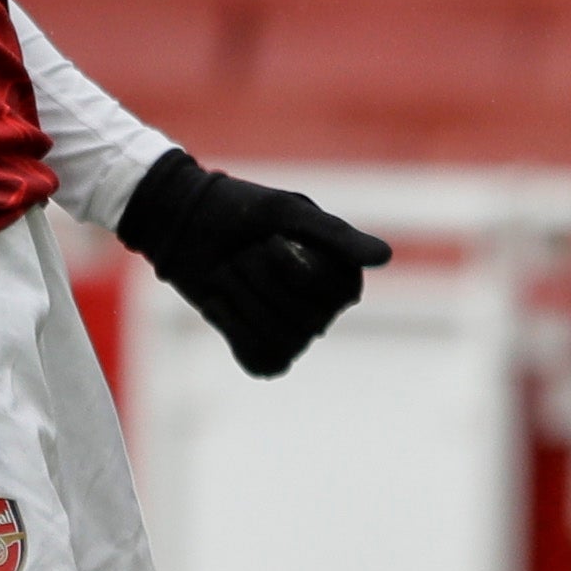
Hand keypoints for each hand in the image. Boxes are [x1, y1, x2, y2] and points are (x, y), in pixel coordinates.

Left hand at [114, 150, 392, 377]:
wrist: (186, 224)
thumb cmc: (241, 210)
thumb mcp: (286, 213)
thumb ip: (337, 237)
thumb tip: (384, 257)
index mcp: (342, 275)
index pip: (330, 295)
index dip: (291, 268)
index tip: (272, 239)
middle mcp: (325, 309)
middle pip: (302, 321)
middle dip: (259, 281)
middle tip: (243, 253)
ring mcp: (295, 334)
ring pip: (278, 340)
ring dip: (241, 300)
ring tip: (228, 272)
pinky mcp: (263, 350)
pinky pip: (260, 360)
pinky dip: (231, 327)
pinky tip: (219, 302)